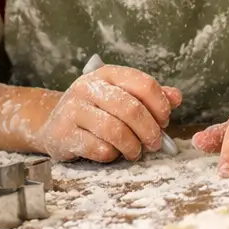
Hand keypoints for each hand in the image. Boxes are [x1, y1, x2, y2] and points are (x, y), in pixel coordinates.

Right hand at [32, 65, 182, 162]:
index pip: (143, 84)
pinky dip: (112, 155)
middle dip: (149, 130)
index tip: (165, 121)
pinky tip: (112, 153)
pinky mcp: (63, 134)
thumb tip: (176, 97)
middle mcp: (88, 87)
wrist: (51, 123)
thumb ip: (149, 96)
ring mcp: (73, 110)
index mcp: (107, 73)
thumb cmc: (94, 110)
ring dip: (132, 146)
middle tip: (155, 144)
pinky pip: (98, 148)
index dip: (160, 105)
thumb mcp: (119, 95)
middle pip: (130, 109)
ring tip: (135, 151)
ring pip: (114, 130)